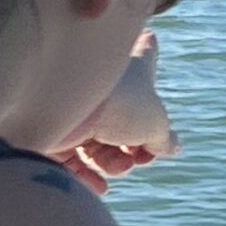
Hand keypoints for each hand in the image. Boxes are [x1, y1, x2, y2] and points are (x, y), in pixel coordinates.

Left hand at [54, 36, 179, 195]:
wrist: (64, 111)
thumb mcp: (155, 122)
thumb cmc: (119, 105)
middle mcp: (102, 88)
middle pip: (124, 120)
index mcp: (130, 70)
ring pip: (99, 145)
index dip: (150, 50)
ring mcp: (76, 110)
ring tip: (119, 167)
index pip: (145, 53)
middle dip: (135, 146)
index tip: (150, 38)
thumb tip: (171, 147)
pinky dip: (88, 176)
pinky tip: (101, 187)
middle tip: (139, 156)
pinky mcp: (53, 135)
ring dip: (115, 163)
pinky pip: (73, 161)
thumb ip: (164, 138)